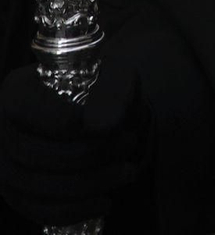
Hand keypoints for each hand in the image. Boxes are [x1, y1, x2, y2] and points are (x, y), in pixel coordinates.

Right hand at [0, 60, 149, 226]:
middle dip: (88, 153)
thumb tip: (105, 125)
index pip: (26, 107)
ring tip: (127, 171)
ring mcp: (5, 165)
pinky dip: (74, 210)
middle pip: (33, 152)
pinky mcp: (17, 194)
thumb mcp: (117, 77)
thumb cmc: (103, 89)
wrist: (99, 113)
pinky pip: (38, 210)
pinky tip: (104, 201)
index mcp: (19, 91)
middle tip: (128, 142)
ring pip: (35, 186)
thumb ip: (115, 92)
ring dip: (88, 183)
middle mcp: (2, 129)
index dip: (55, 118)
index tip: (88, 122)